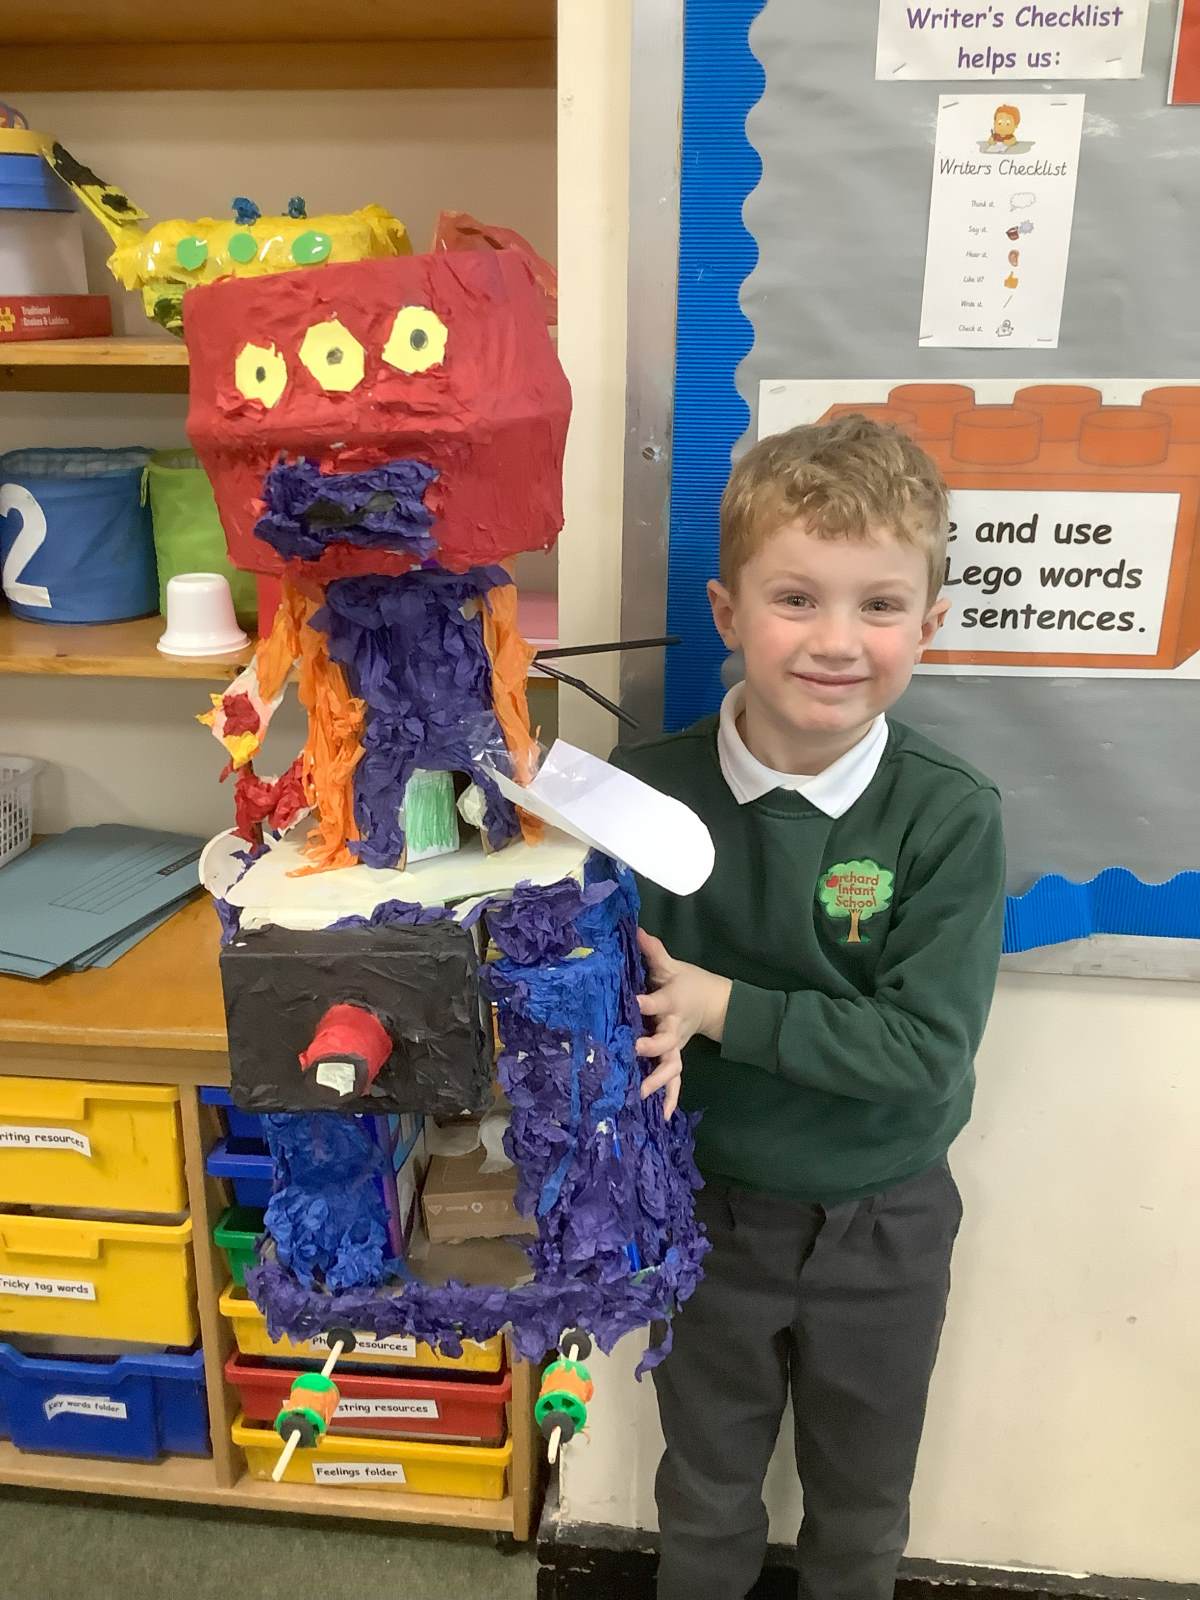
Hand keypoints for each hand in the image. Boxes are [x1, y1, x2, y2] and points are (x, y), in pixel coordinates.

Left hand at [635, 928, 731, 1119]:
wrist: (715, 1005)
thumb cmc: (687, 983)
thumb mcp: (672, 966)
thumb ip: (653, 951)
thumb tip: (635, 929)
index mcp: (671, 1002)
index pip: (658, 1000)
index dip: (646, 1001)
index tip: (634, 1002)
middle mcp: (674, 1027)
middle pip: (666, 1040)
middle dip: (652, 1047)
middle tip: (635, 1051)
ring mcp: (677, 1046)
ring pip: (671, 1065)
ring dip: (658, 1080)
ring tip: (642, 1094)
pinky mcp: (677, 1058)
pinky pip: (675, 1081)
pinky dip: (671, 1098)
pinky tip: (662, 1117)